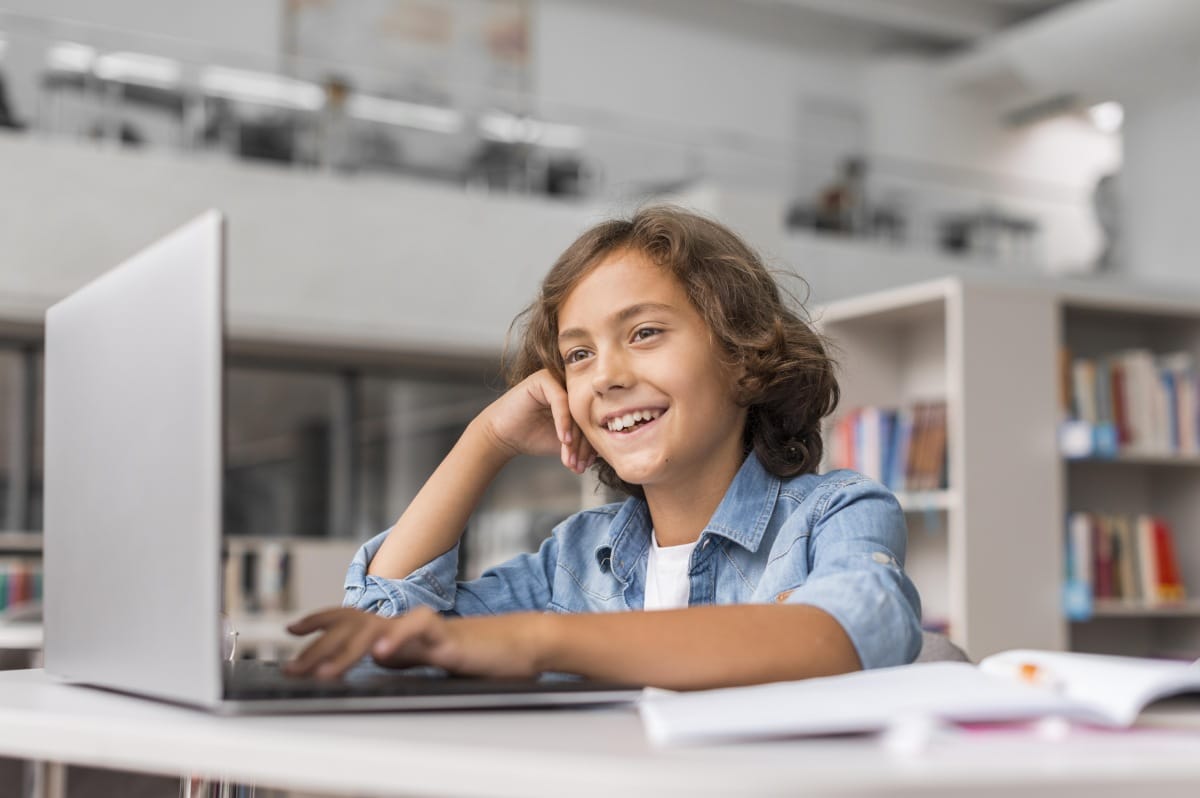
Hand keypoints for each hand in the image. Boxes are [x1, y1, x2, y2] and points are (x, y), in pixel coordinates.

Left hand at [284, 606, 548, 679]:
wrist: (520, 644)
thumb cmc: (479, 655)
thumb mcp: (431, 658)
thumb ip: (403, 656)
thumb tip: (374, 659)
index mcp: (401, 630)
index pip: (353, 618)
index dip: (321, 620)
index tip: (291, 630)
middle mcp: (407, 625)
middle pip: (354, 626)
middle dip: (318, 648)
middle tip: (293, 669)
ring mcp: (426, 629)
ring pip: (378, 630)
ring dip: (346, 651)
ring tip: (324, 672)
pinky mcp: (449, 638)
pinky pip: (419, 631)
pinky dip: (398, 640)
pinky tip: (381, 654)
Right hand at [477, 369, 594, 473]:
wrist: (503, 436)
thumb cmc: (534, 437)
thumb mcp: (566, 443)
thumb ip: (586, 443)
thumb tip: (610, 452)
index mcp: (579, 399)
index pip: (593, 422)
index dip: (591, 446)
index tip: (587, 466)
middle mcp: (570, 386)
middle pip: (586, 416)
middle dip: (583, 446)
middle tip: (579, 466)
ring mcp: (558, 380)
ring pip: (575, 410)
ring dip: (574, 439)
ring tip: (570, 459)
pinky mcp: (544, 379)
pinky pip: (561, 401)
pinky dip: (563, 423)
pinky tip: (563, 440)